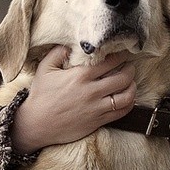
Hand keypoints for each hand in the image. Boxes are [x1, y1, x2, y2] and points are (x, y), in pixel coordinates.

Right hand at [8, 46, 136, 153]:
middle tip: (129, 66)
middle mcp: (91, 91)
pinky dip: (129, 104)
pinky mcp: (98, 121)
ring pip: (126, 96)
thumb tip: (69, 45)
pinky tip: (127, 98)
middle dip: (130, 69)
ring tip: (131, 82)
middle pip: (123, 77)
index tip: (123, 52)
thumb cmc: (40, 96)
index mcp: (80, 76)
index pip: (109, 61)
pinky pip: (121, 112)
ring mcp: (96, 107)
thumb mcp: (44, 70)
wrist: (36, 125)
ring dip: (132, 87)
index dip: (120, 55)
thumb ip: (57, 53)